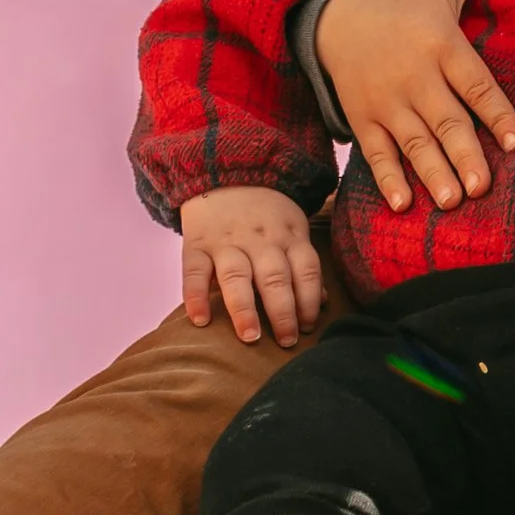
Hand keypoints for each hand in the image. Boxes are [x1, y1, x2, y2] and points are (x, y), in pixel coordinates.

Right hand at [181, 188, 322, 348]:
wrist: (223, 172)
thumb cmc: (265, 211)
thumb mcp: (293, 227)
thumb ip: (303, 264)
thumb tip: (321, 302)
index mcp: (288, 235)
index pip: (305, 270)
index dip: (309, 300)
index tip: (309, 327)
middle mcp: (259, 240)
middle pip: (274, 277)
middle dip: (283, 311)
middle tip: (286, 342)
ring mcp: (226, 242)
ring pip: (236, 276)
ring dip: (244, 309)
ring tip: (250, 337)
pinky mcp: (196, 244)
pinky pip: (193, 271)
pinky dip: (195, 296)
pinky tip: (200, 320)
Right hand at [315, 0, 514, 210]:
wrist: (334, 13)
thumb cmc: (402, 0)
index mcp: (439, 43)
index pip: (473, 83)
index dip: (494, 112)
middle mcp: (413, 76)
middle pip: (445, 120)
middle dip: (464, 155)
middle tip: (482, 188)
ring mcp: (385, 101)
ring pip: (413, 142)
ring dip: (432, 173)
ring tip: (451, 202)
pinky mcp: (362, 118)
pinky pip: (376, 153)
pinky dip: (387, 179)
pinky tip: (403, 205)